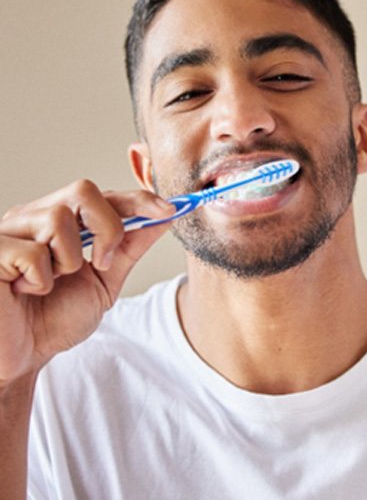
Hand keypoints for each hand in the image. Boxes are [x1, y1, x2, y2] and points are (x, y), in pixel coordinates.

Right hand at [0, 180, 174, 384]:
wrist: (22, 358)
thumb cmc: (55, 320)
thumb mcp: (104, 282)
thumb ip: (129, 248)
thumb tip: (163, 217)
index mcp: (60, 221)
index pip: (103, 195)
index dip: (137, 199)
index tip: (169, 211)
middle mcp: (34, 217)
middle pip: (83, 190)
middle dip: (107, 228)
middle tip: (102, 265)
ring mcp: (10, 230)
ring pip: (58, 219)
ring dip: (67, 263)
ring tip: (49, 284)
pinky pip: (31, 253)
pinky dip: (39, 281)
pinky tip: (25, 291)